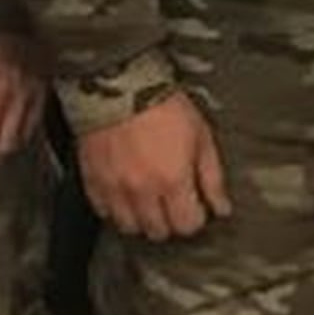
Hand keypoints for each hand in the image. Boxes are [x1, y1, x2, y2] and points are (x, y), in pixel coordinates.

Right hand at [77, 92, 231, 239]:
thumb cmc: (160, 103)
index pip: (187, 225)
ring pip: (129, 227)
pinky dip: (114, 208)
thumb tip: (221, 207)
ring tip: (148, 202)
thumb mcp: (200, 135)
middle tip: (172, 203)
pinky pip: (103, 211)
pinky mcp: (92, 179)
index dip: (195, 218)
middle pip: (158, 232)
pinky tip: (124, 193)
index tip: (194, 206)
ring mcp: (114, 187)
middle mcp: (142, 190)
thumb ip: (212, 177)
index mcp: (173, 180)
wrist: (118, 82)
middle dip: (170, 221)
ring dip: (141, 219)